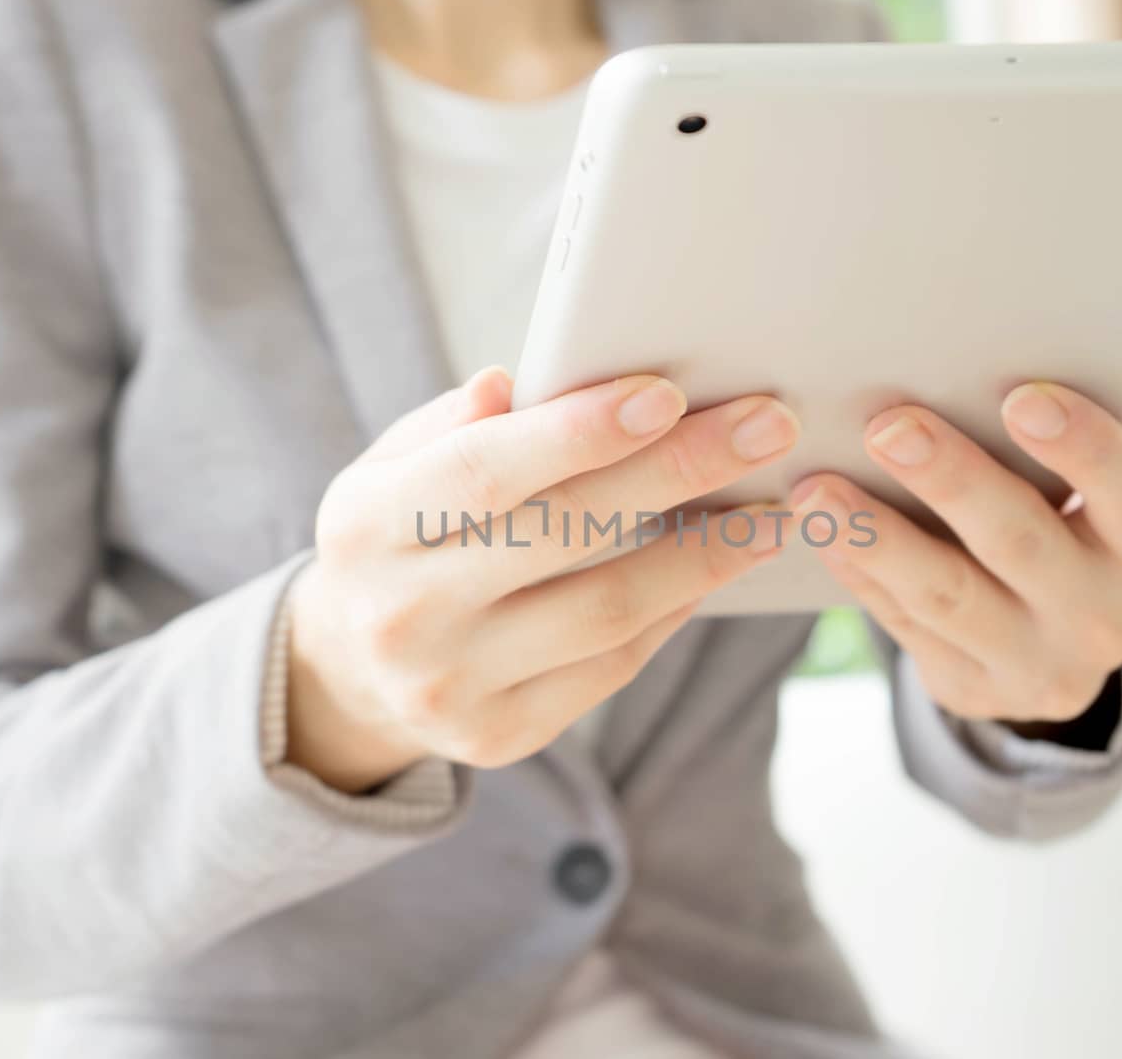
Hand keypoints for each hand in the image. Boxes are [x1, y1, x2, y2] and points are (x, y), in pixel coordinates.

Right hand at [286, 367, 800, 790]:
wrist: (349, 674)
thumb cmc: (398, 539)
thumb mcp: (393, 469)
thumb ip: (454, 426)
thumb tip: (522, 383)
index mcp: (367, 525)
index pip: (483, 472)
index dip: (578, 433)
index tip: (668, 394)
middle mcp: (404, 613)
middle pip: (565, 535)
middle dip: (679, 472)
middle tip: (769, 426)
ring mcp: (453, 685)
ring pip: (607, 610)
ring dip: (705, 553)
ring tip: (771, 507)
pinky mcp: (502, 737)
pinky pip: (614, 664)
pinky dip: (675, 608)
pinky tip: (718, 564)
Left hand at [791, 383, 1121, 725]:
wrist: (1052, 653)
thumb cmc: (1071, 531)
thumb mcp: (1102, 494)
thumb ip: (1101, 427)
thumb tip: (1099, 346)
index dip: (1084, 446)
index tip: (1022, 398)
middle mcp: (1100, 616)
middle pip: (1019, 542)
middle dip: (951, 481)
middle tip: (888, 427)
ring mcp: (1032, 664)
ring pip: (945, 595)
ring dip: (877, 537)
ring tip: (819, 489)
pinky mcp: (968, 688)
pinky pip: (902, 624)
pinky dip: (858, 573)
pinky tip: (820, 530)